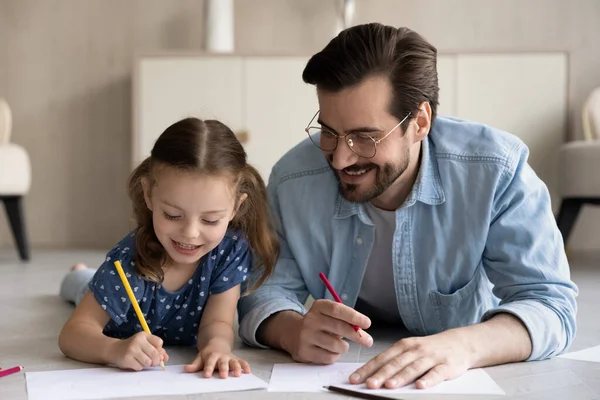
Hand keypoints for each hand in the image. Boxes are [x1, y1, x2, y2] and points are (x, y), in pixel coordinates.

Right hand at [109, 332, 168, 370]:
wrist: (115, 349)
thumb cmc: (133, 347)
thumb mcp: (145, 344)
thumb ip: (157, 350)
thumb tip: (166, 358)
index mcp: (144, 335)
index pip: (159, 342)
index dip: (160, 350)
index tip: (156, 352)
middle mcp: (138, 341)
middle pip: (155, 354)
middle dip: (156, 360)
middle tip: (152, 362)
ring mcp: (132, 350)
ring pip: (148, 362)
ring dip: (147, 364)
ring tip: (141, 361)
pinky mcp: (127, 359)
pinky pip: (140, 367)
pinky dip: (139, 367)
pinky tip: (134, 362)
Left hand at [184, 339, 250, 378]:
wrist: (218, 342)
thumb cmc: (208, 353)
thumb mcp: (200, 357)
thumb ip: (195, 364)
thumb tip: (186, 369)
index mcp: (212, 356)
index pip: (209, 363)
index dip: (208, 369)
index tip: (207, 376)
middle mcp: (222, 357)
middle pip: (223, 363)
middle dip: (223, 369)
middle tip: (223, 376)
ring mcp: (230, 357)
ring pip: (234, 362)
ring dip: (236, 368)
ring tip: (237, 374)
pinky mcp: (236, 359)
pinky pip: (242, 362)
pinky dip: (246, 366)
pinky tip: (248, 371)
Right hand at [287, 299, 372, 363]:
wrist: (293, 333)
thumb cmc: (320, 324)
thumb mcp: (329, 315)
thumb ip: (346, 320)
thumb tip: (363, 333)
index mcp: (318, 307)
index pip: (338, 310)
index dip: (354, 316)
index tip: (367, 323)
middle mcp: (310, 320)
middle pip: (339, 327)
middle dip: (357, 335)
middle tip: (368, 341)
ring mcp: (306, 336)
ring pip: (336, 345)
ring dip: (344, 347)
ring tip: (341, 344)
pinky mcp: (305, 351)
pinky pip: (329, 357)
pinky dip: (335, 355)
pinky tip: (331, 350)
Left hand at [349, 329, 472, 389]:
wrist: (460, 343)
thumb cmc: (430, 349)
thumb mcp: (410, 350)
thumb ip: (394, 360)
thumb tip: (372, 374)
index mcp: (403, 346)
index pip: (382, 358)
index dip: (367, 368)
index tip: (355, 378)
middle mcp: (415, 350)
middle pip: (395, 363)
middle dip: (380, 374)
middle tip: (368, 384)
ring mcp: (431, 357)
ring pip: (413, 368)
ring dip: (400, 377)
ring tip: (388, 386)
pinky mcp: (446, 366)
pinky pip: (436, 374)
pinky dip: (428, 379)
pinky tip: (420, 386)